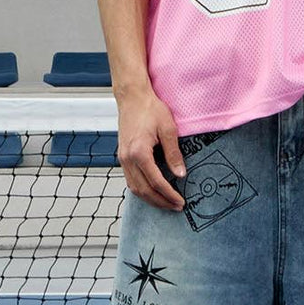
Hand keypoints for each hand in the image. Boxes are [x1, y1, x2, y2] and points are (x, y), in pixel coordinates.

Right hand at [115, 87, 186, 210]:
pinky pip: (130, 179)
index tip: (181, 202)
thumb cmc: (151, 109)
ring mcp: (122, 158)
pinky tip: (153, 191)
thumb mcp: (168, 129)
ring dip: (150, 198)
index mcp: (139, 152)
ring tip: (166, 203)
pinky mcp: (122, 156)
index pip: (156, 182)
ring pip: (134, 188)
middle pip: (143, 190)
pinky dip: (142, 189)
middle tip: (176, 207)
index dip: (169, 195)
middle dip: (160, 201)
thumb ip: (174, 154)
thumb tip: (181, 174)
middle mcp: (127, 158)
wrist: (132, 97)